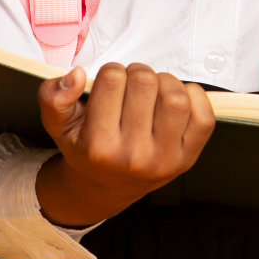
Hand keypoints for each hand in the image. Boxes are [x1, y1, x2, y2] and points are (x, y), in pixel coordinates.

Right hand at [33, 62, 215, 227]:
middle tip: (130, 86)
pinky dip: (194, 97)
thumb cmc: (85, 148)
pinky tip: (174, 102)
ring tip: (152, 91)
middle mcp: (132, 155)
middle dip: (137, 73)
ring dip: (165, 82)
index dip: (111, 71)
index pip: (112, 79)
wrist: (104, 187)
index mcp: (98, 146)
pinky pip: (204, 116)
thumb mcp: (57, 124)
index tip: (109, 83)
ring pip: (175, 96)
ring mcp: (163, 159)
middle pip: (144, 82)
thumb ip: (54, 96)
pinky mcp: (187, 158)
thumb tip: (77, 74)